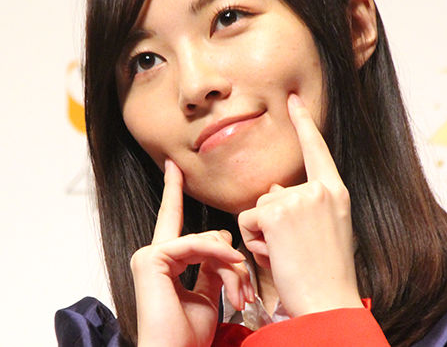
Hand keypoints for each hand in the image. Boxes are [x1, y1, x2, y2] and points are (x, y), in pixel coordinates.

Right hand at [131, 160, 254, 346]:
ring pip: (206, 241)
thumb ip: (211, 269)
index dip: (173, 191)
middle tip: (246, 291)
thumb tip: (224, 251)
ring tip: (241, 294)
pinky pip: (195, 245)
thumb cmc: (188, 337)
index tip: (174, 167)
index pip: (173, 219)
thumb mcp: (208, 297)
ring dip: (230, 267)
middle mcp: (154, 254)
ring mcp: (149, 255)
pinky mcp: (151, 259)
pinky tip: (233, 265)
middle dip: (230, 260)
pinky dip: (218, 255)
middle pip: (207, 237)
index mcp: (165, 261)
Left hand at [238, 93, 361, 316]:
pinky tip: (274, 255)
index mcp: (335, 192)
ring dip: (263, 233)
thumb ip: (303, 203)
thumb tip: (274, 189)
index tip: (294, 99)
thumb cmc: (327, 272)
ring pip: (259, 207)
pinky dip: (254, 240)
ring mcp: (299, 199)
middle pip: (274, 192)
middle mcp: (319, 189)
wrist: (329, 304)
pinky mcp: (276, 213)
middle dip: (273, 221)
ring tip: (286, 255)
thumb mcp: (325, 229)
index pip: (317, 149)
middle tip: (295, 249)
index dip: (304, 123)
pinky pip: (247, 219)